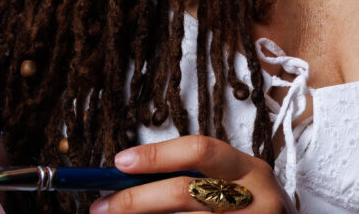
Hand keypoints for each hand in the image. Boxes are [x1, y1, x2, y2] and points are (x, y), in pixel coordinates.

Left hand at [90, 136, 294, 213]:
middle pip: (184, 193)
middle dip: (136, 199)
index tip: (120, 162)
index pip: (200, 151)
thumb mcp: (236, 185)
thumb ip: (197, 177)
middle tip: (102, 205)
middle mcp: (256, 200)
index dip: (157, 154)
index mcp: (252, 171)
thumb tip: (131, 176)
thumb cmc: (252, 212)